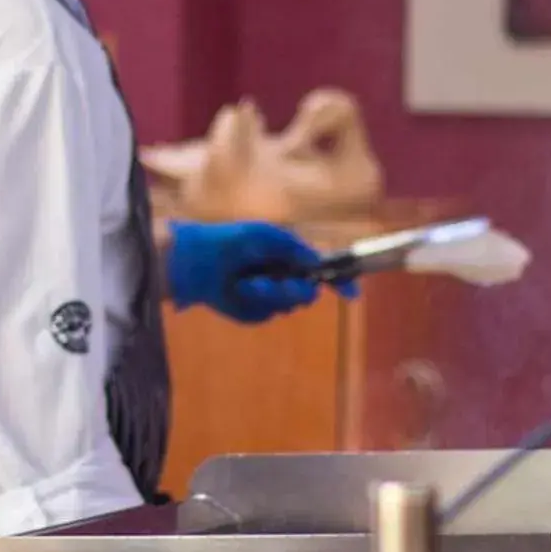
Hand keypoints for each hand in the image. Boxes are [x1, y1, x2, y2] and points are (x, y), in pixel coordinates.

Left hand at [165, 220, 332, 323]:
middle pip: (308, 295)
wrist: (198, 261)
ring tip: (246, 282)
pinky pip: (266, 315)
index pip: (324, 272)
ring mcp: (269, 297)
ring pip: (287, 307)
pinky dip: (253, 303)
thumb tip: (318, 262)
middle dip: (294, 290)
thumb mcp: (268, 236)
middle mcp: (284, 279)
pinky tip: (237, 290)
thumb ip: (296, 247)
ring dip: (269, 294)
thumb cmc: (232, 241)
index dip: (341, 283)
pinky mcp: (254, 313)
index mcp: (291, 258)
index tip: (352, 294)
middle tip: (278, 282)